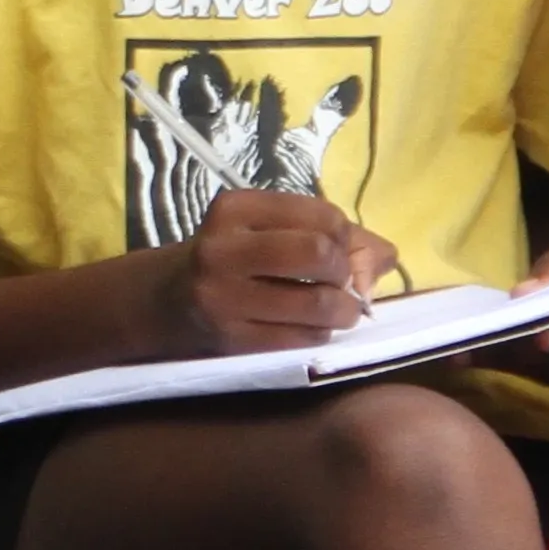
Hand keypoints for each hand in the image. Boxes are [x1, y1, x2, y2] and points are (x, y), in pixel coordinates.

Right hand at [176, 186, 382, 356]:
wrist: (161, 303)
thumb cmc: (228, 260)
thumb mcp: (262, 231)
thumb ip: (329, 235)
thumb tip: (388, 256)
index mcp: (235, 209)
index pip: (321, 214)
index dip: (345, 236)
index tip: (338, 250)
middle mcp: (223, 248)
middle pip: (318, 252)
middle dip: (344, 271)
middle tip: (339, 283)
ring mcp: (224, 297)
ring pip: (318, 302)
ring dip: (344, 310)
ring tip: (339, 311)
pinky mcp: (232, 340)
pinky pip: (303, 338)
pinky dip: (321, 334)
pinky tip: (312, 328)